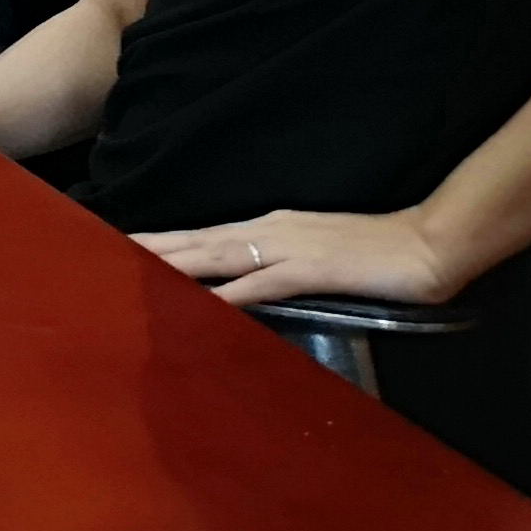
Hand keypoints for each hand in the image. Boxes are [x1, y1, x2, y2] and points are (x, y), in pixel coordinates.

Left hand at [134, 208, 458, 307]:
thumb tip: (246, 282)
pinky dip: (229, 293)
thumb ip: (280, 265)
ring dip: (174, 263)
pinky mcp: (311, 271)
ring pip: (217, 255)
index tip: (124, 245)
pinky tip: (201, 303)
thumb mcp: (317, 255)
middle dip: (152, 247)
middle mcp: (269, 231)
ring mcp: (288, 249)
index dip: (165, 241)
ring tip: (133, 268)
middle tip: (104, 250)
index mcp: (270, 228)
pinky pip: (261, 284)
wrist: (426, 244)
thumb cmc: (376, 252)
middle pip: (198, 241)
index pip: (205, 235)